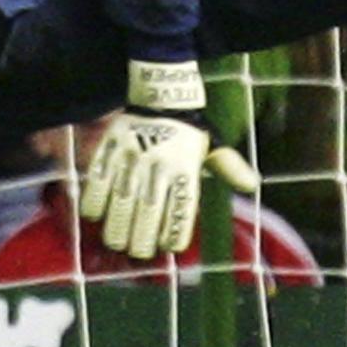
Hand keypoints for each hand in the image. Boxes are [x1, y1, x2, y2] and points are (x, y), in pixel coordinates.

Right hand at [77, 60, 259, 258]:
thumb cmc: (187, 129)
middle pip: (148, 216)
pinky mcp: (110, 150)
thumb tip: (252, 184)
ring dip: (116, 229)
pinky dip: (93, 202)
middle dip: (140, 242)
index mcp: (186, 171)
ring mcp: (133, 159)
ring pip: (120, 204)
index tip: (167, 245)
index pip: (180, 217)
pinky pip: (97, 183)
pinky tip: (96, 214)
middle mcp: (161, 167)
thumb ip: (229, 167)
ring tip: (116, 240)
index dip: (172, 238)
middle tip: (137, 250)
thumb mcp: (212, 146)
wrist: (161, 95)